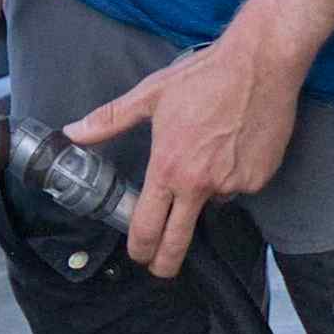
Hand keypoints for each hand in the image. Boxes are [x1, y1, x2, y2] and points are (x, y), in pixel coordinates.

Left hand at [66, 0, 317, 278]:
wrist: (261, 64)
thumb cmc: (204, 76)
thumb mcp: (151, 95)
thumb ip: (109, 120)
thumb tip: (72, 132)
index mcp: (169, 167)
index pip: (147, 225)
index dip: (140, 248)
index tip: (139, 256)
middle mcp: (200, 184)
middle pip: (179, 240)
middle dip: (166, 262)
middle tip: (161, 269)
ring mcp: (233, 184)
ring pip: (213, 202)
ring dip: (206, 193)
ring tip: (209, 154)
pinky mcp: (260, 178)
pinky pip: (240, 187)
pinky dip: (234, 176)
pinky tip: (234, 147)